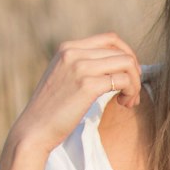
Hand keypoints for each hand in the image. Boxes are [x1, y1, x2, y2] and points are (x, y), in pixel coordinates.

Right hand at [0, 33, 141, 169]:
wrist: (34, 130)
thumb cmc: (51, 110)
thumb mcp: (63, 78)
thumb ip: (82, 67)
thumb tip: (114, 67)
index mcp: (67, 48)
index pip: (110, 40)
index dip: (127, 55)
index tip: (127, 76)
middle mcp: (73, 52)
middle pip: (121, 51)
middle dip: (134, 72)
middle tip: (131, 93)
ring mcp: (80, 67)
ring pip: (126, 63)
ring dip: (135, 83)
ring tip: (129, 101)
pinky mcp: (87, 85)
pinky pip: (123, 80)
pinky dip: (130, 92)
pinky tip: (123, 105)